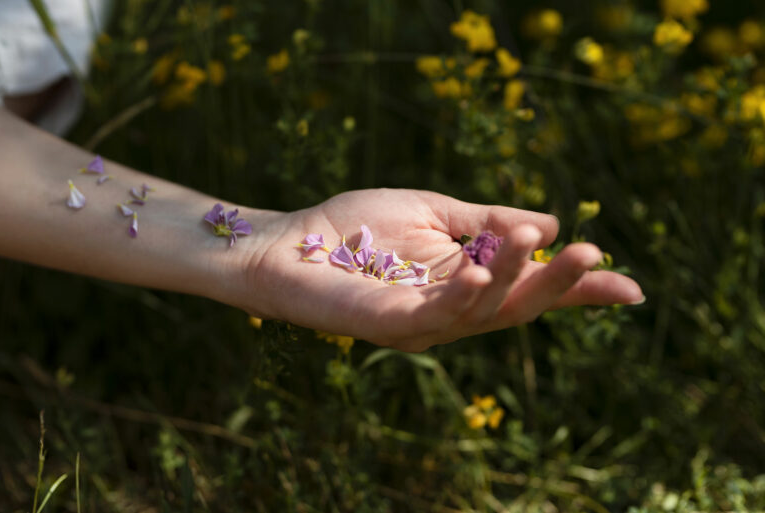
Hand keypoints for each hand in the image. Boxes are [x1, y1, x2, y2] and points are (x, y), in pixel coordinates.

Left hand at [242, 189, 642, 351]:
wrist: (288, 243)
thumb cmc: (353, 226)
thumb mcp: (432, 212)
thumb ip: (484, 221)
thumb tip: (547, 221)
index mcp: (465, 282)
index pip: (529, 289)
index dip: (577, 290)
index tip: (629, 287)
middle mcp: (451, 310)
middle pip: (518, 306)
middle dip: (558, 284)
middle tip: (594, 254)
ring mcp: (422, 324)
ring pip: (484, 310)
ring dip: (517, 277)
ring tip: (545, 241)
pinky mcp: (388, 325)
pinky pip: (434, 316)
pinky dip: (463, 296)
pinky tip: (482, 270)